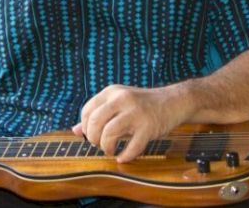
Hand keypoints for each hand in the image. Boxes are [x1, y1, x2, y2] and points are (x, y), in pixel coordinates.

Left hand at [73, 84, 187, 162]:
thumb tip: (75, 131)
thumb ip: (97, 115)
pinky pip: (132, 147)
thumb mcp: (117, 104)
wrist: (173, 101)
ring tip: (110, 150)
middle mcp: (122, 99)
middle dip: (93, 139)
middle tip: (100, 145)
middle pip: (95, 122)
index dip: (85, 127)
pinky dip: (125, 156)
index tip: (92, 135)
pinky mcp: (149, 127)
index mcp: (111, 92)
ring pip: (109, 133)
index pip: (87, 111)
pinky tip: (123, 157)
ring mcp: (136, 113)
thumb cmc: (141, 105)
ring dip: (106, 147)